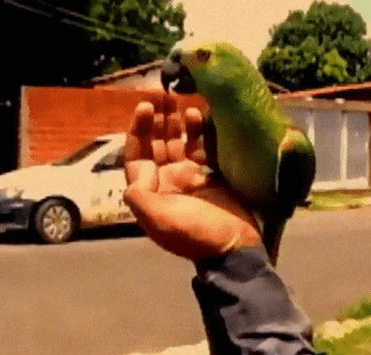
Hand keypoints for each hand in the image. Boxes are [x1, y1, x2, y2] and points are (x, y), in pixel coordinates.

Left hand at [123, 98, 261, 261]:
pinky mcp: (211, 174)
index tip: (146, 107)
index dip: (139, 129)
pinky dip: (198, 131)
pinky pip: (201, 146)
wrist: (235, 246)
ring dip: (176, 121)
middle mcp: (167, 180)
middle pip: (156, 143)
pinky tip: (199, 114)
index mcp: (151, 192)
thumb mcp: (162, 221)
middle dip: (157, 119)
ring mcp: (189, 177)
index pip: (138, 153)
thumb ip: (141, 196)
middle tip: (162, 93)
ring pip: (178, 142)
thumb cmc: (197, 234)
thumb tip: (135, 173)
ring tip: (179, 99)